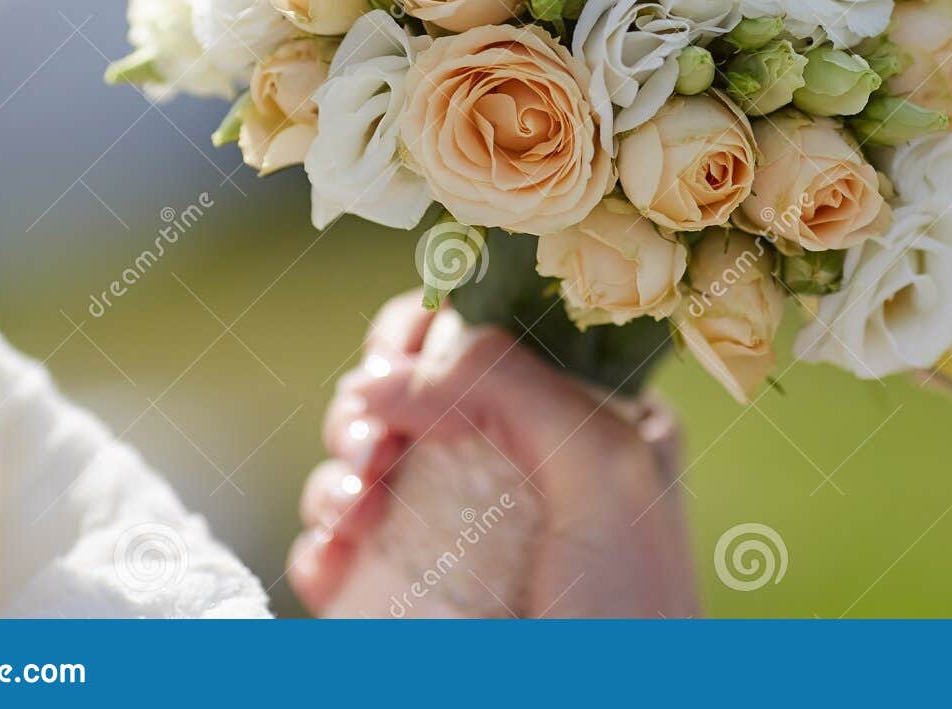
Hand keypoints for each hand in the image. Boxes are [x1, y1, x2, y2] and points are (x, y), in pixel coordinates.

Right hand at [287, 291, 699, 616]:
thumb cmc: (631, 619)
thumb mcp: (606, 470)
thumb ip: (514, 385)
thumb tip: (386, 372)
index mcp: (585, 421)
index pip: (492, 337)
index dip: (428, 333)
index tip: (393, 358)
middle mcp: (519, 467)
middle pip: (412, 394)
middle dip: (372, 403)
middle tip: (371, 443)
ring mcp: (461, 535)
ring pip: (367, 465)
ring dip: (339, 472)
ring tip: (354, 506)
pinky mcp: (413, 598)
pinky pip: (343, 548)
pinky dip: (321, 544)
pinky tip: (333, 557)